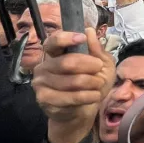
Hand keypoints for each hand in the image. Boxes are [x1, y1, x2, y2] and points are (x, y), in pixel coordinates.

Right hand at [32, 27, 113, 142]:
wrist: (82, 111)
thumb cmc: (91, 84)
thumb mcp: (102, 64)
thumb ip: (96, 49)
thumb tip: (89, 31)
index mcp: (54, 54)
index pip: (53, 41)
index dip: (66, 38)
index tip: (82, 37)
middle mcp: (43, 66)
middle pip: (67, 62)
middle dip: (90, 65)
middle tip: (99, 69)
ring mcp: (41, 83)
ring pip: (72, 81)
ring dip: (92, 83)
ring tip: (98, 85)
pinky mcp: (44, 99)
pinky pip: (72, 97)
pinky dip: (89, 96)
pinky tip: (94, 96)